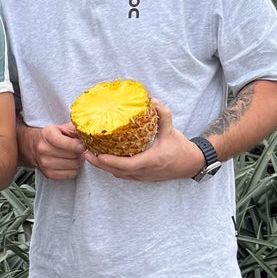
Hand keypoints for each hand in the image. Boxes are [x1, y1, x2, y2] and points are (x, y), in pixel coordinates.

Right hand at [27, 122, 87, 181]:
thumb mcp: (62, 127)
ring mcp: (45, 163)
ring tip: (73, 155)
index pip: (68, 143)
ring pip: (74, 165)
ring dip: (77, 161)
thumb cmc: (50, 136)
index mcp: (48, 135)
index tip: (83, 145)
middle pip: (73, 155)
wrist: (32, 145)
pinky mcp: (49, 174)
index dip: (79, 145)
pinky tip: (69, 162)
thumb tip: (89, 134)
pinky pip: (71, 174)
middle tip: (78, 149)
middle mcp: (44, 149)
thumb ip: (75, 129)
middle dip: (80, 152)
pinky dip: (73, 169)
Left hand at [85, 102, 205, 182]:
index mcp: (150, 161)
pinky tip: (105, 158)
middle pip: (116, 171)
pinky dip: (112, 168)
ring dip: (104, 167)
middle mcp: (144, 172)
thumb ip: (163, 114)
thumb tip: (151, 100)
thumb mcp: (172, 129)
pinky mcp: (142, 177)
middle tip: (85, 152)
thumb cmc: (181, 148)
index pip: (125, 165)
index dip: (109, 161)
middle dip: (99, 164)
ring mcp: (142, 177)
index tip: (95, 154)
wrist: (191, 164)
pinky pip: (123, 175)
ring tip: (91, 154)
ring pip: (118, 174)